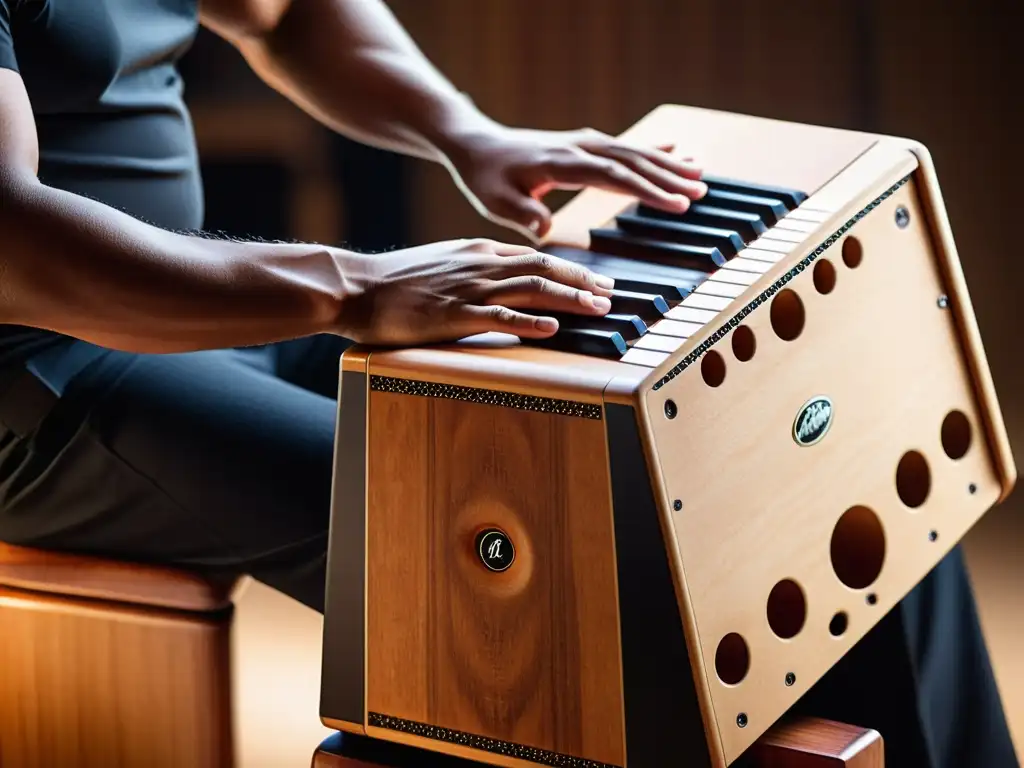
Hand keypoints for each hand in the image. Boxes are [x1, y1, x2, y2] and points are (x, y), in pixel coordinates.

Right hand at [335, 238, 614, 345]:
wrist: (356, 287)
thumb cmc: (396, 280)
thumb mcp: (444, 260)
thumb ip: (478, 264)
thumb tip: (510, 272)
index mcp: (478, 252)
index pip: (536, 256)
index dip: (572, 269)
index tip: (597, 282)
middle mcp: (479, 265)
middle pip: (543, 268)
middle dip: (583, 282)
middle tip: (612, 294)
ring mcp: (467, 290)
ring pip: (530, 288)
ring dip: (568, 298)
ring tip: (597, 308)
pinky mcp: (452, 315)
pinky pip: (497, 318)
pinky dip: (527, 323)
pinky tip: (551, 328)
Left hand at [444, 126, 706, 240]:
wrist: (477, 145)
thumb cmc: (486, 177)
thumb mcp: (496, 202)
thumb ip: (522, 215)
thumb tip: (543, 229)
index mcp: (563, 163)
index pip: (614, 177)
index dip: (648, 190)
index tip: (677, 204)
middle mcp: (579, 148)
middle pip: (632, 161)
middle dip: (668, 177)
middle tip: (701, 191)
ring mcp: (584, 143)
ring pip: (633, 152)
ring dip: (667, 163)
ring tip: (699, 174)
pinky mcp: (584, 145)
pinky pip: (624, 148)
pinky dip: (651, 151)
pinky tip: (675, 152)